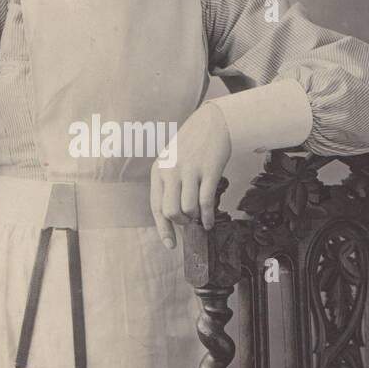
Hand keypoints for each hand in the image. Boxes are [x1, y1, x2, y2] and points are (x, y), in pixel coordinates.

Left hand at [150, 101, 230, 248]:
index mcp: (159, 171)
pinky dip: (208, 217)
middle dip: (181, 223)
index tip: (170, 244)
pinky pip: (206, 202)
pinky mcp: (209, 171)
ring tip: (199, 215)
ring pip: (188, 209)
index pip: (156, 207)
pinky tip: (209, 222)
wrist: (212, 122)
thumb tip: (174, 215)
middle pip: (171, 212)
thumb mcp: (171, 161)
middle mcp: (171, 171)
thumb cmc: (192, 144)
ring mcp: (190, 171)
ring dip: (195, 218)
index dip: (163, 229)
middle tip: (189, 220)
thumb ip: (169, 184)